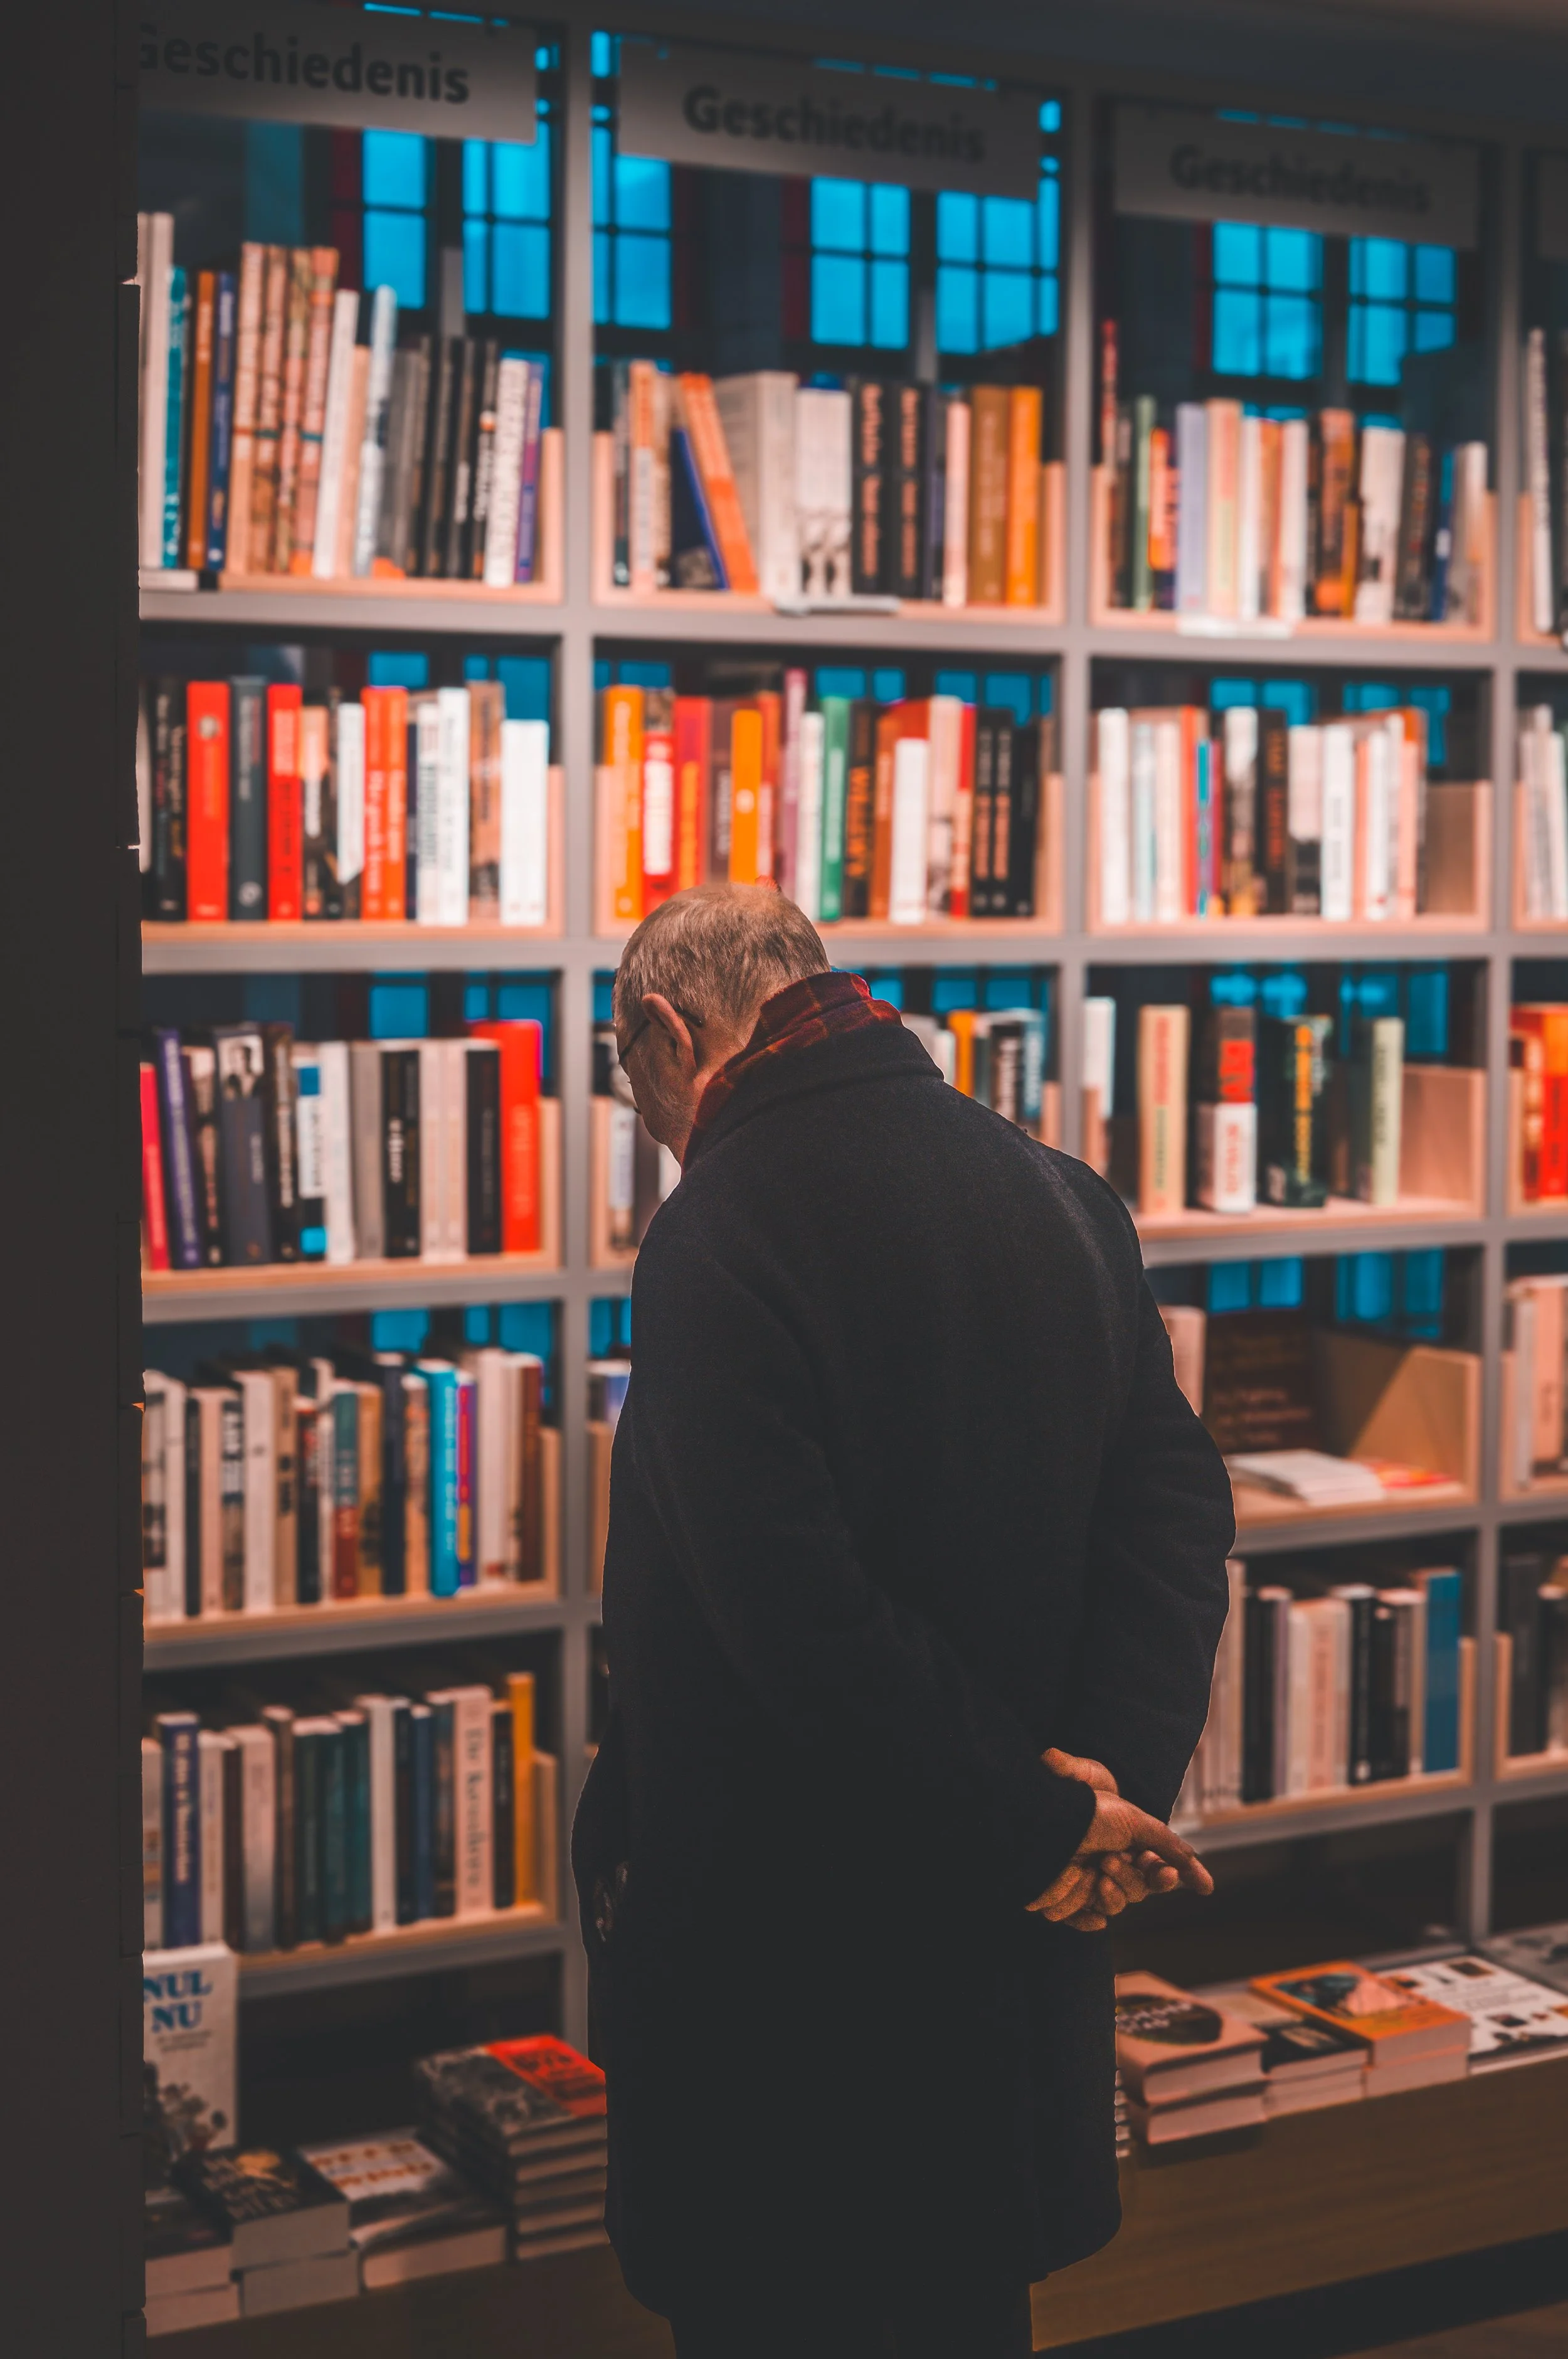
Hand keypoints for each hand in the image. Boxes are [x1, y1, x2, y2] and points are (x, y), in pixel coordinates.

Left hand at [1031, 1749, 1212, 1930]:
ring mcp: (1090, 1882)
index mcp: (1128, 1846)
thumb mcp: (1133, 1818)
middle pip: (1139, 1890)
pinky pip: (1089, 1919)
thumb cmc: (1087, 1810)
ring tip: (1097, 1871)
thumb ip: (1168, 1843)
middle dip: (1131, 1878)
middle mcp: (1111, 1865)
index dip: (1165, 1876)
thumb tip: (1202, 1876)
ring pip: (1116, 1904)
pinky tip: (1091, 1911)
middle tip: (1111, 1861)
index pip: (1157, 1872)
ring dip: (1112, 1892)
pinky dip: (1090, 1918)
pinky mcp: (1069, 1899)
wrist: (1043, 1815)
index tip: (1167, 1874)